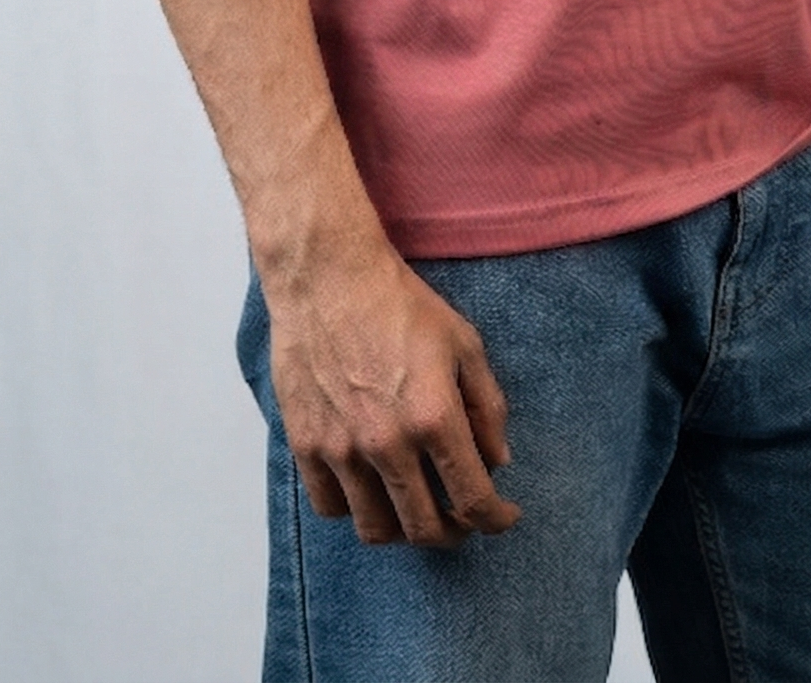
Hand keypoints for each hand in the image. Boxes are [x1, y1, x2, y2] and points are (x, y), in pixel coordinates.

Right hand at [264, 236, 522, 549]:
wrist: (329, 278)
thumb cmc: (400, 304)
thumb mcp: (464, 343)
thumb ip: (487, 407)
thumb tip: (497, 461)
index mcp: (435, 417)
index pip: (473, 499)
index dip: (495, 520)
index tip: (503, 517)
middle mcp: (388, 443)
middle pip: (425, 529)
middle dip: (454, 533)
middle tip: (462, 518)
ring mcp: (342, 449)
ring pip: (376, 529)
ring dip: (404, 528)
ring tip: (416, 506)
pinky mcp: (306, 445)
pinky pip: (331, 507)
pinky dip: (356, 509)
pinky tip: (372, 487)